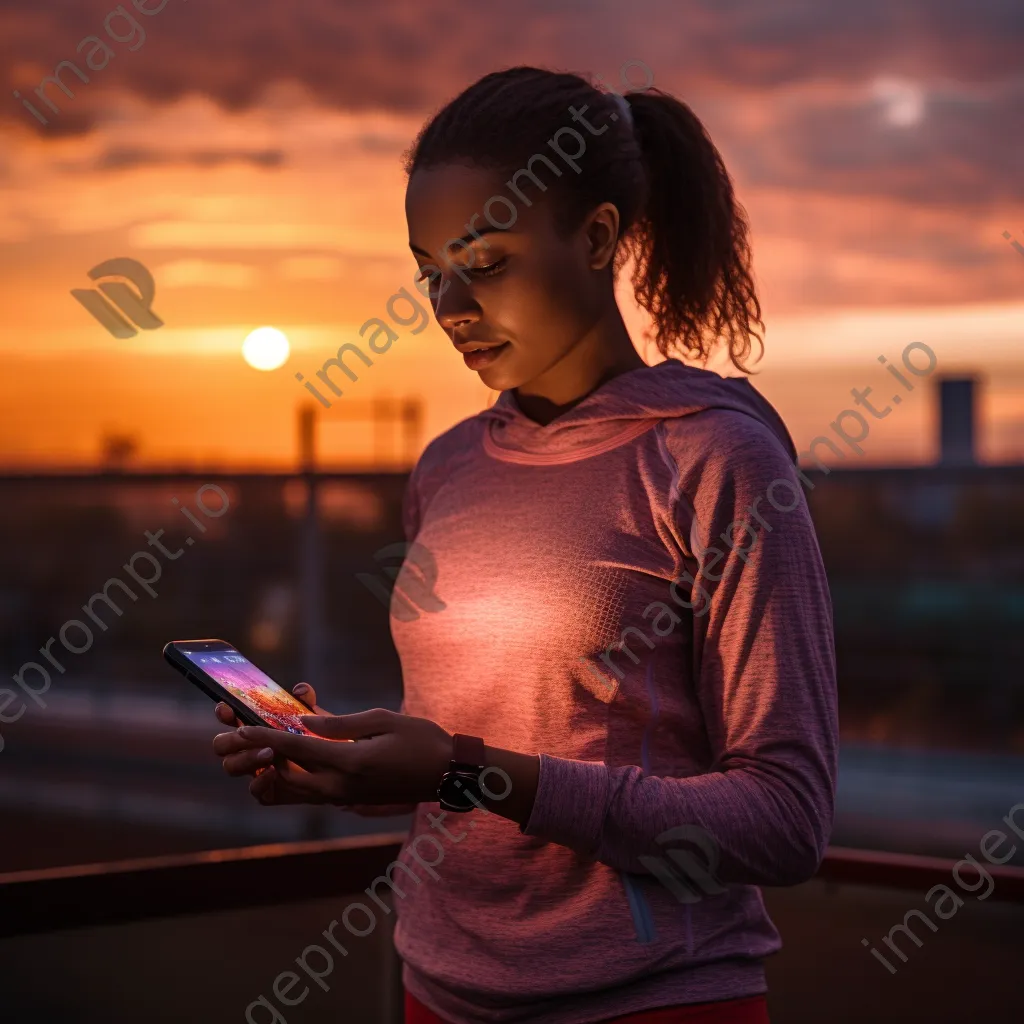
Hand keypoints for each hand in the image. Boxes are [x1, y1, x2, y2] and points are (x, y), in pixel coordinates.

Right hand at [213, 682, 333, 805]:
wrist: (339, 767)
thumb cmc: (321, 737)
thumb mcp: (315, 717)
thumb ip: (306, 701)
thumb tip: (300, 690)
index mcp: (257, 727)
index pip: (230, 718)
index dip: (224, 712)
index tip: (227, 708)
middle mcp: (251, 749)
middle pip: (221, 745)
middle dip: (228, 740)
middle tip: (243, 736)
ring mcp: (257, 771)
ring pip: (233, 767)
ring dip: (246, 758)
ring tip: (270, 752)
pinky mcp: (270, 791)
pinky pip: (255, 791)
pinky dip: (260, 782)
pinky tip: (273, 771)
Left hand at [227, 708, 453, 807]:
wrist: (447, 774)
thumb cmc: (421, 740)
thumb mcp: (383, 720)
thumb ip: (340, 723)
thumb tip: (303, 722)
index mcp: (351, 763)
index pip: (297, 749)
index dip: (264, 737)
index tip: (239, 728)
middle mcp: (342, 787)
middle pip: (286, 777)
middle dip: (258, 758)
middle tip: (236, 740)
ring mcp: (346, 797)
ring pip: (294, 791)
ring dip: (271, 771)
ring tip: (254, 751)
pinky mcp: (350, 799)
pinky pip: (311, 794)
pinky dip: (292, 780)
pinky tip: (285, 762)